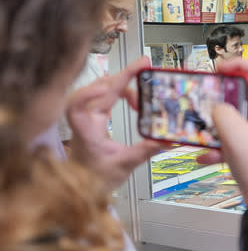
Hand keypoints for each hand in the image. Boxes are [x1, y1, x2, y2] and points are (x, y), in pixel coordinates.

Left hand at [66, 56, 161, 190]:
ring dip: (122, 83)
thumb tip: (168, 140)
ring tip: (142, 84)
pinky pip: (105, 96)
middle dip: (122, 75)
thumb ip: (144, 151)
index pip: (76, 107)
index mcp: (87, 132)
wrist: (83, 186)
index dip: (88, 93)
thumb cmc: (96, 178)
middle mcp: (86, 120)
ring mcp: (89, 117)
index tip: (108, 87)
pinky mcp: (95, 117)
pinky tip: (135, 99)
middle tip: (145, 65)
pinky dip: (121, 91)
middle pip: (98, 89)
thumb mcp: (123, 167)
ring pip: (101, 88)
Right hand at [198, 59, 247, 204]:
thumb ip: (221, 113)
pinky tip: (205, 155)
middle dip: (222, 95)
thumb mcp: (233, 134)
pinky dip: (218, 144)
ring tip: (202, 126)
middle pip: (245, 94)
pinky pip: (232, 137)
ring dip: (217, 122)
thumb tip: (215, 106)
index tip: (219, 68)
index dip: (238, 64)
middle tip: (207, 94)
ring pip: (236, 116)